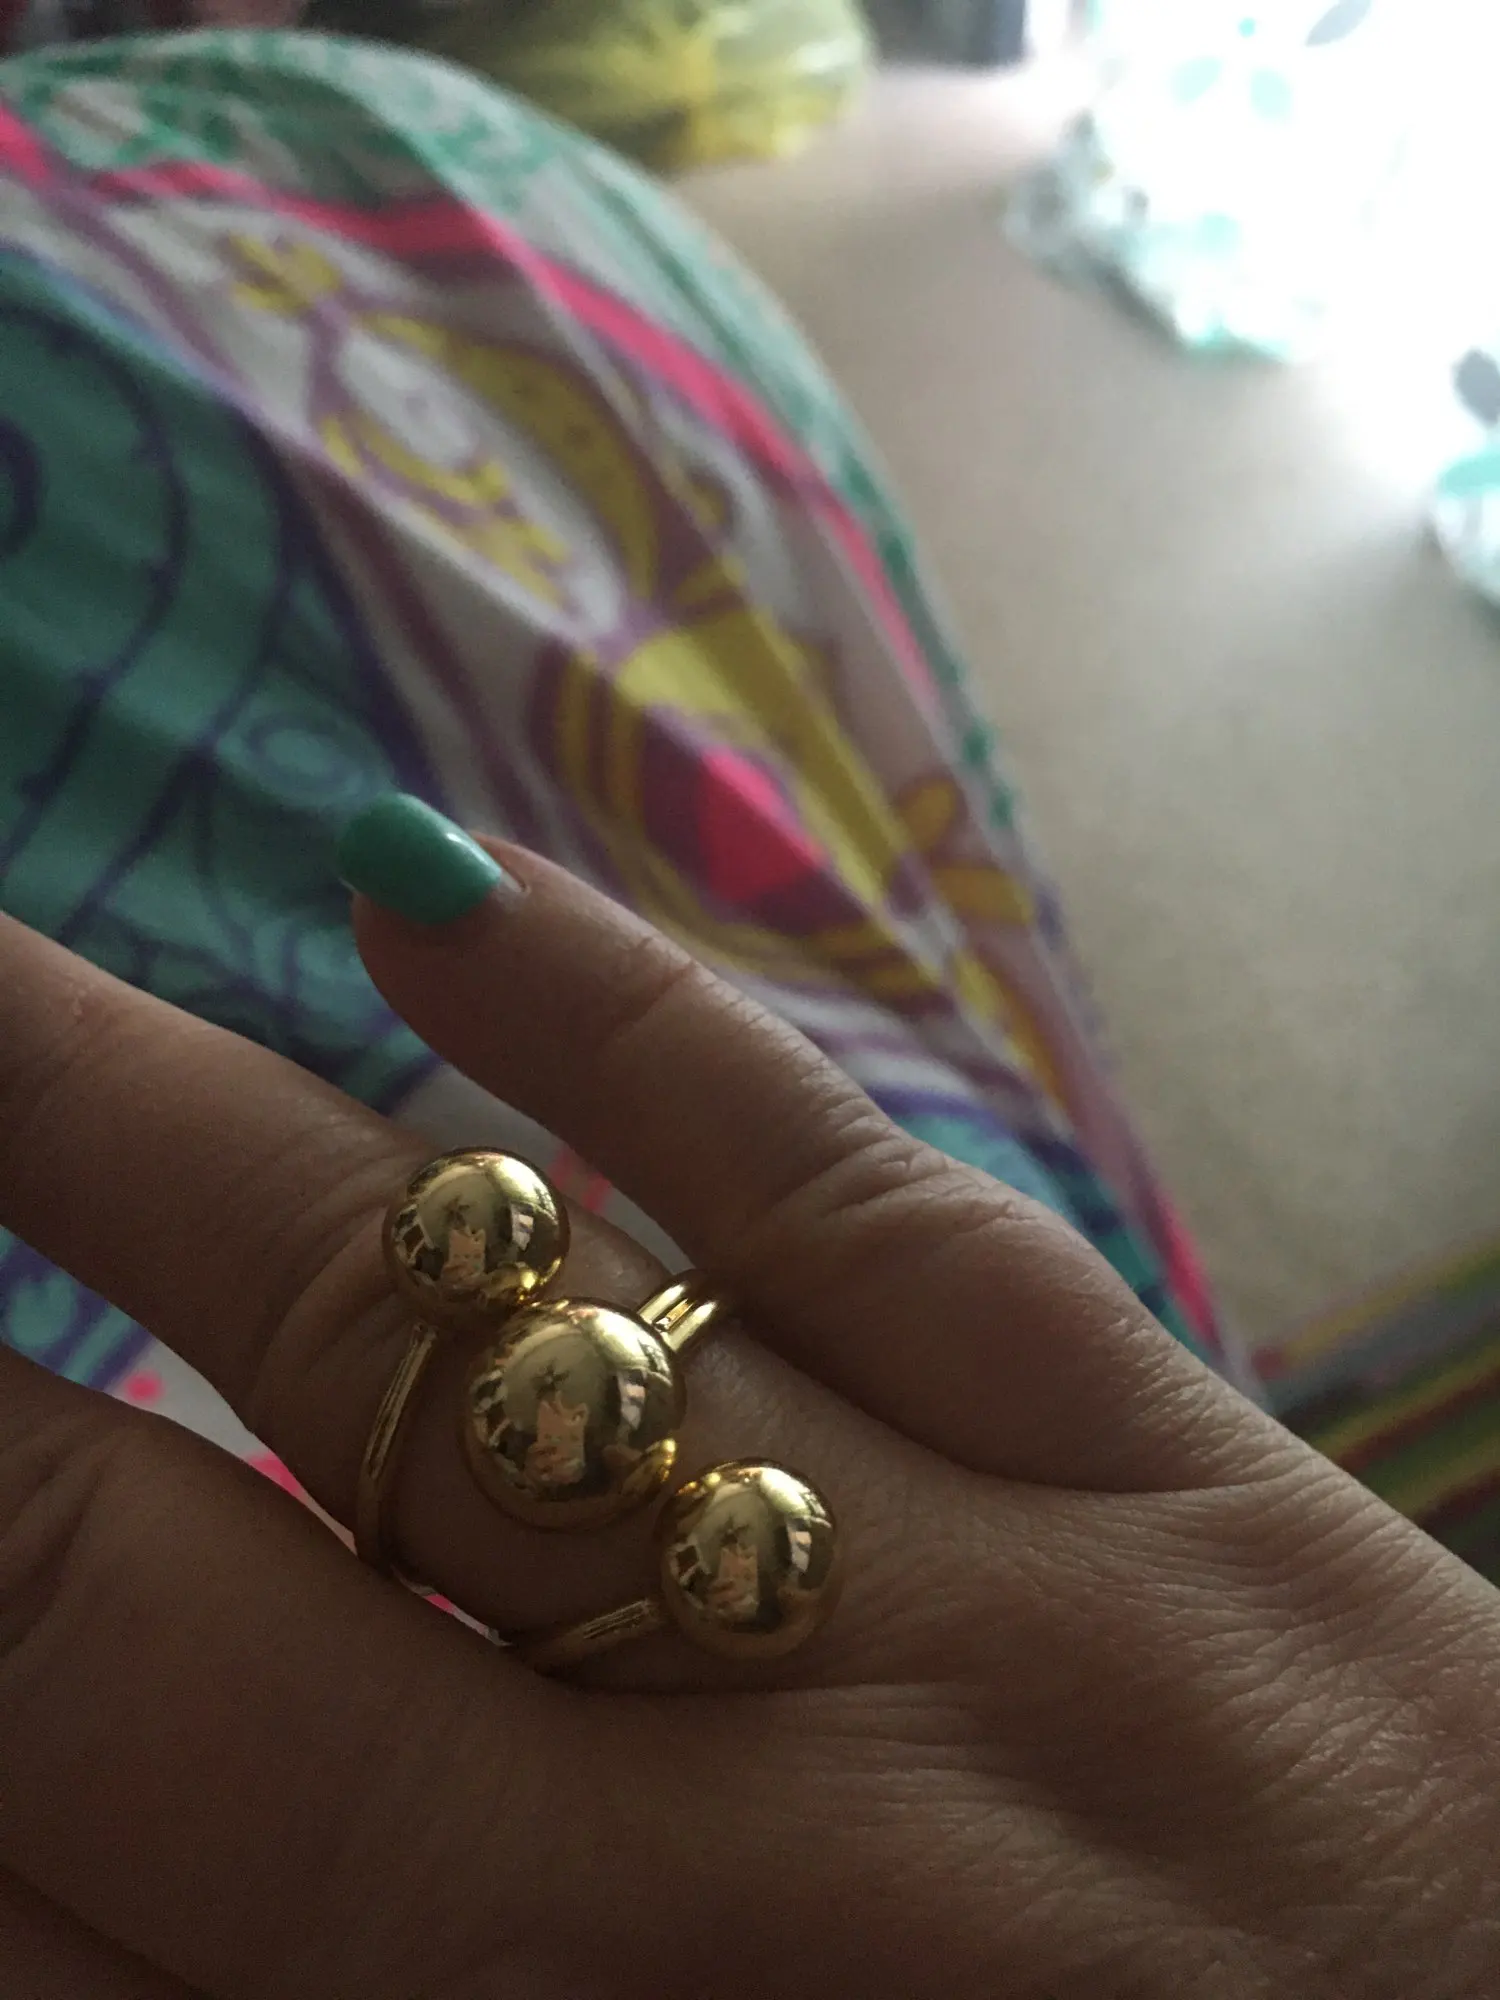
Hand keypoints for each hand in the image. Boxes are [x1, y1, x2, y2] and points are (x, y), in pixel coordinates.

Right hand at [1, 847, 1496, 1998]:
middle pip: (125, 1616)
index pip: (31, 1915)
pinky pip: (856, 1214)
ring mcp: (965, 1648)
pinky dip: (629, 1038)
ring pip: (449, 1353)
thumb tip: (59, 1851)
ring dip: (130, 1138)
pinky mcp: (1180, 1490)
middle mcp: (691, 1911)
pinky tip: (424, 893)